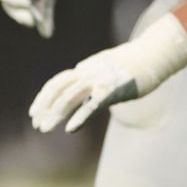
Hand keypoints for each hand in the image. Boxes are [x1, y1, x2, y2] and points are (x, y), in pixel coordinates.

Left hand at [28, 15, 186, 132]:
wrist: (152, 57)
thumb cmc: (132, 66)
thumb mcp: (106, 70)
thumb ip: (92, 79)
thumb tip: (82, 88)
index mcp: (85, 69)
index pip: (56, 82)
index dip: (43, 97)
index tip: (34, 112)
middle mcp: (88, 72)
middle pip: (58, 89)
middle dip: (44, 107)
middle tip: (36, 125)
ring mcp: (99, 79)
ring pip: (70, 96)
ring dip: (55, 114)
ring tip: (45, 128)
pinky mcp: (112, 89)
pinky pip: (92, 104)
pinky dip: (79, 116)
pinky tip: (70, 129)